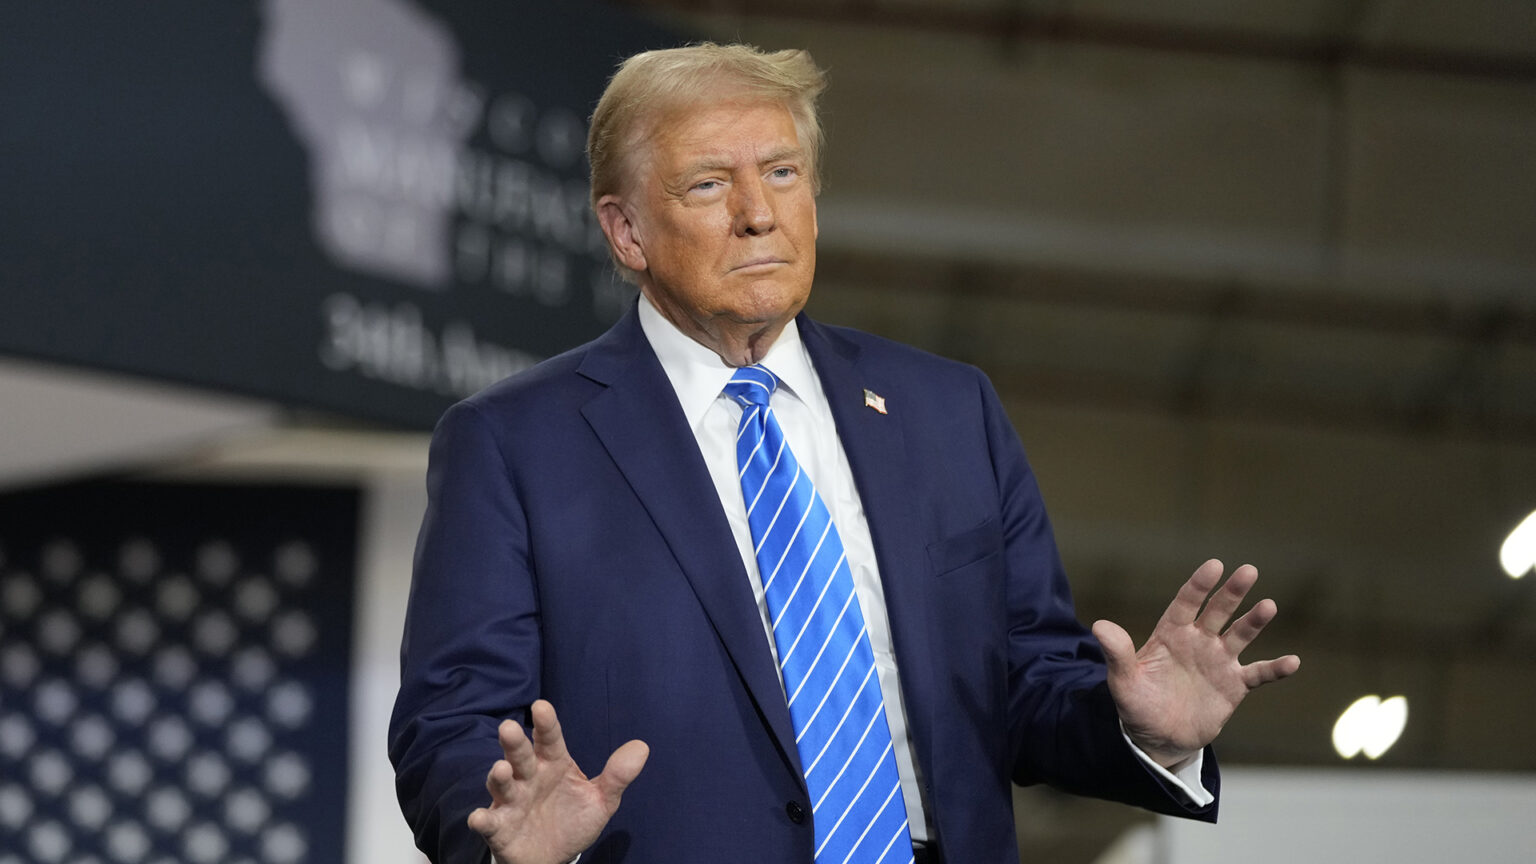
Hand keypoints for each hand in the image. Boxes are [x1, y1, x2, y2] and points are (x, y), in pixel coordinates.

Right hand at [468, 700, 649, 863]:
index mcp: (554, 765)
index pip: (550, 740)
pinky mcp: (500, 827)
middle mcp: (529, 778)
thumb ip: (617, 776)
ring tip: (501, 768)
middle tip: (509, 727)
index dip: (546, 724)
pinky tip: (479, 817)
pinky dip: (482, 819)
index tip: (541, 707)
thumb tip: (642, 747)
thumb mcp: (600, 801)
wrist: (554, 857)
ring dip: (499, 776)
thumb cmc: (573, 820)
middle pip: (520, 756)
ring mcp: (512, 802)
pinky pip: (488, 821)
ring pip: (502, 783)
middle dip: (514, 743)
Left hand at [1092, 559, 1299, 769]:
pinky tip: (1292, 662)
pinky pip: (1258, 674)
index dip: (1199, 585)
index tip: (1214, 566)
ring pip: (1240, 635)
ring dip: (1254, 622)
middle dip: (1232, 592)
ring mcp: (1218, 662)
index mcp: (1171, 634)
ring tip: (1268, 606)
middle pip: (1218, 612)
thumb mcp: (1123, 681)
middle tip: (1249, 571)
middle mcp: (1198, 642)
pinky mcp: (1234, 685)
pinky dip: (1275, 668)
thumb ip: (1117, 653)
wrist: (1158, 737)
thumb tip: (1098, 625)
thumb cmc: (1137, 704)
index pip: (1186, 603)